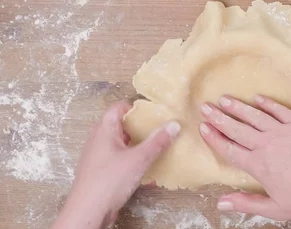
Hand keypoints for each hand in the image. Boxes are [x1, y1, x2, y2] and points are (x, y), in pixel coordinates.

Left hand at [51, 101, 180, 228]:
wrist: (88, 212)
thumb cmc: (108, 181)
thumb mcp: (138, 159)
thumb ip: (157, 141)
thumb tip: (174, 125)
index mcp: (103, 130)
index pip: (119, 107)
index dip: (136, 107)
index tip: (154, 112)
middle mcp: (98, 140)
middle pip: (122, 126)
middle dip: (141, 128)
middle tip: (160, 129)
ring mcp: (99, 157)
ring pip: (122, 144)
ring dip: (139, 146)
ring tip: (158, 148)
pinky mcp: (102, 172)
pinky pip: (121, 160)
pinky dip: (134, 161)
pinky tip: (148, 170)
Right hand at [199, 95, 290, 226]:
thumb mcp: (275, 208)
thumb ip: (246, 203)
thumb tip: (220, 203)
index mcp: (259, 165)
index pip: (230, 149)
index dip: (214, 138)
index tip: (202, 127)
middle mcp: (267, 144)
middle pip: (237, 129)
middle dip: (219, 117)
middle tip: (205, 106)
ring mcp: (284, 132)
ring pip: (255, 116)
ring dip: (238, 107)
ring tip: (224, 98)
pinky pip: (280, 110)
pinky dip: (267, 104)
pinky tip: (257, 98)